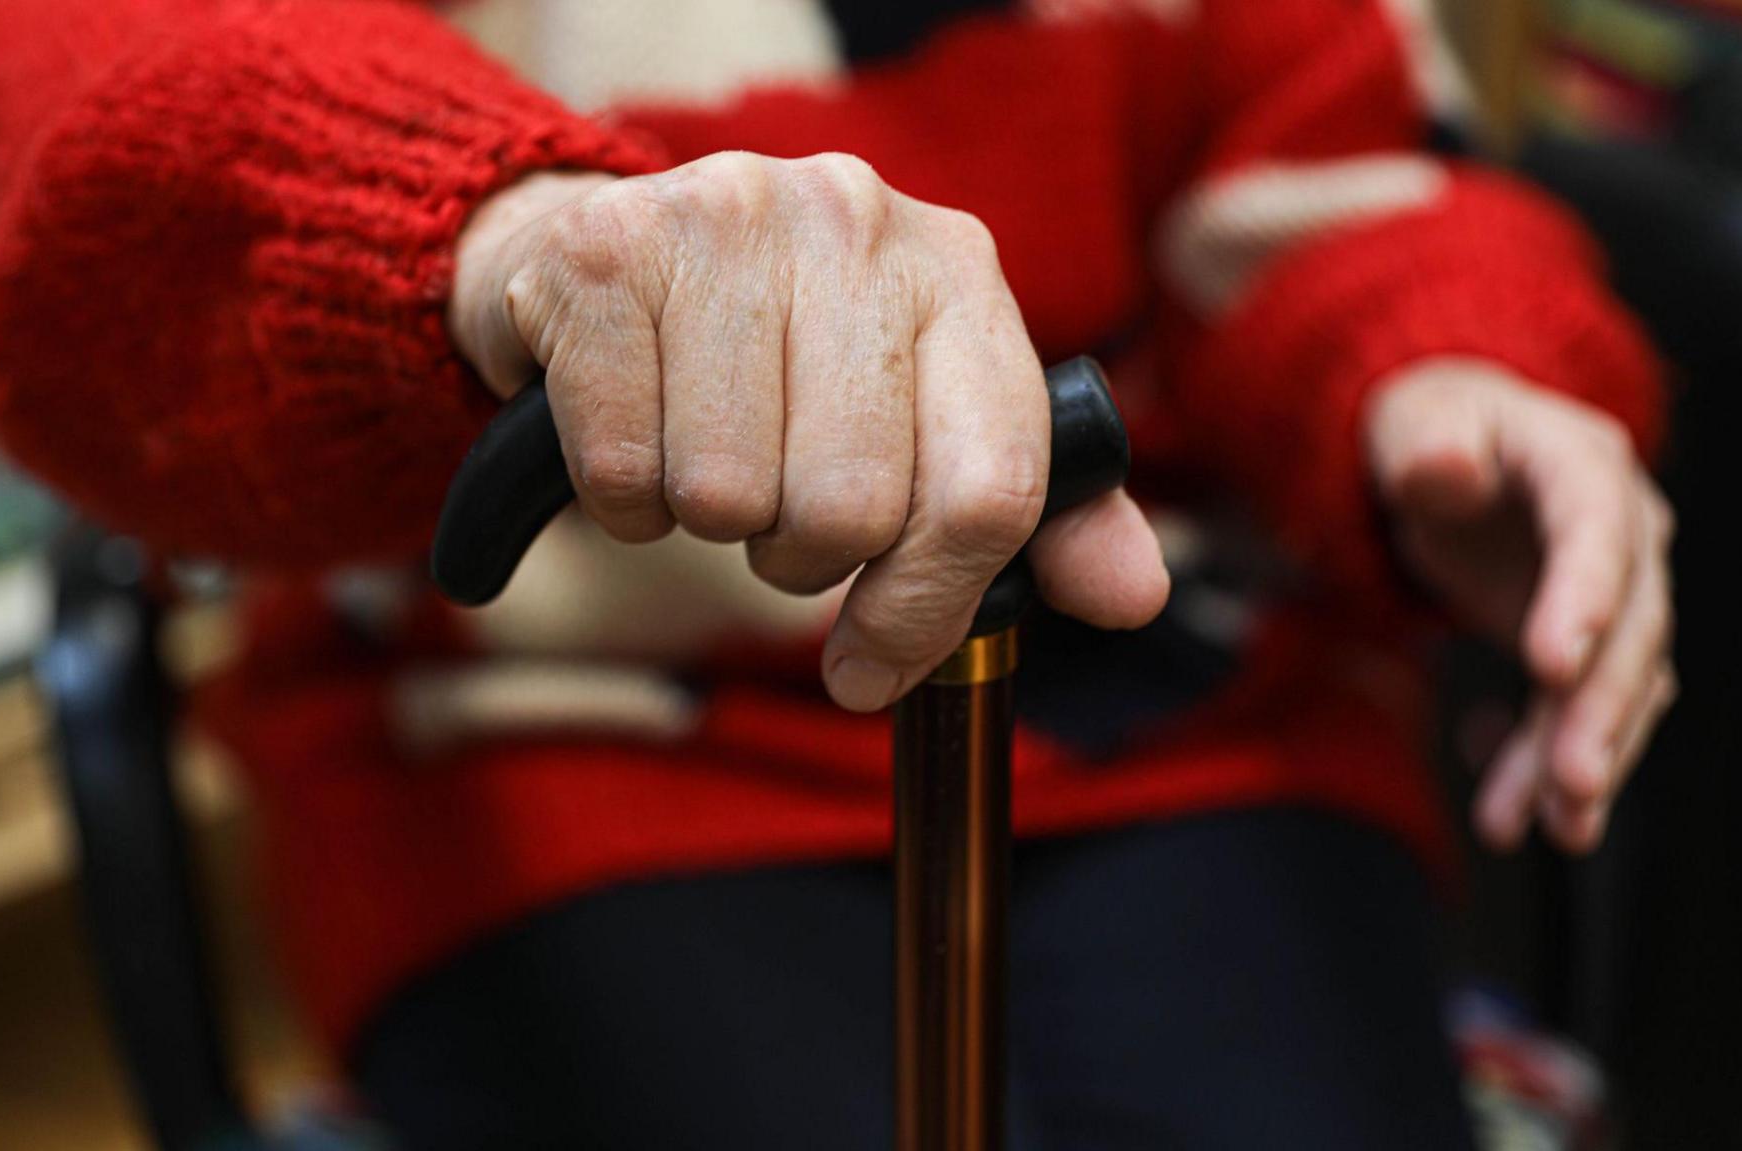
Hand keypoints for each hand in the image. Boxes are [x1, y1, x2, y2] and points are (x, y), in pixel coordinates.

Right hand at [450, 154, 1169, 710]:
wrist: (611, 263)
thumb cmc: (784, 364)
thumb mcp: (922, 415)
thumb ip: (1032, 511)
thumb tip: (1131, 597)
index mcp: (958, 273)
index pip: (989, 490)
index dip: (928, 609)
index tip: (872, 666)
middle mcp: (858, 222)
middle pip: (853, 509)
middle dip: (801, 556)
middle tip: (773, 512)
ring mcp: (730, 221)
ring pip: (729, 496)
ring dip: (707, 524)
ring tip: (704, 459)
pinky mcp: (610, 251)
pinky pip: (624, 471)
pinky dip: (621, 502)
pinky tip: (635, 439)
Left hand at [1365, 358, 1675, 853]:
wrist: (1446, 454)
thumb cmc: (1430, 432)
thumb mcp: (1411, 423)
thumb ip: (1428, 447)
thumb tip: (1447, 468)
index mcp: (1581, 463)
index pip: (1596, 530)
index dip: (1583, 597)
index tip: (1553, 666)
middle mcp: (1621, 531)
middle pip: (1630, 626)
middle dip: (1599, 709)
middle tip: (1572, 781)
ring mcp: (1616, 593)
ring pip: (1620, 685)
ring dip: (1587, 757)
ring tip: (1554, 826)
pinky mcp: (1591, 645)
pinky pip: (1585, 712)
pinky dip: (1556, 766)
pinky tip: (1527, 817)